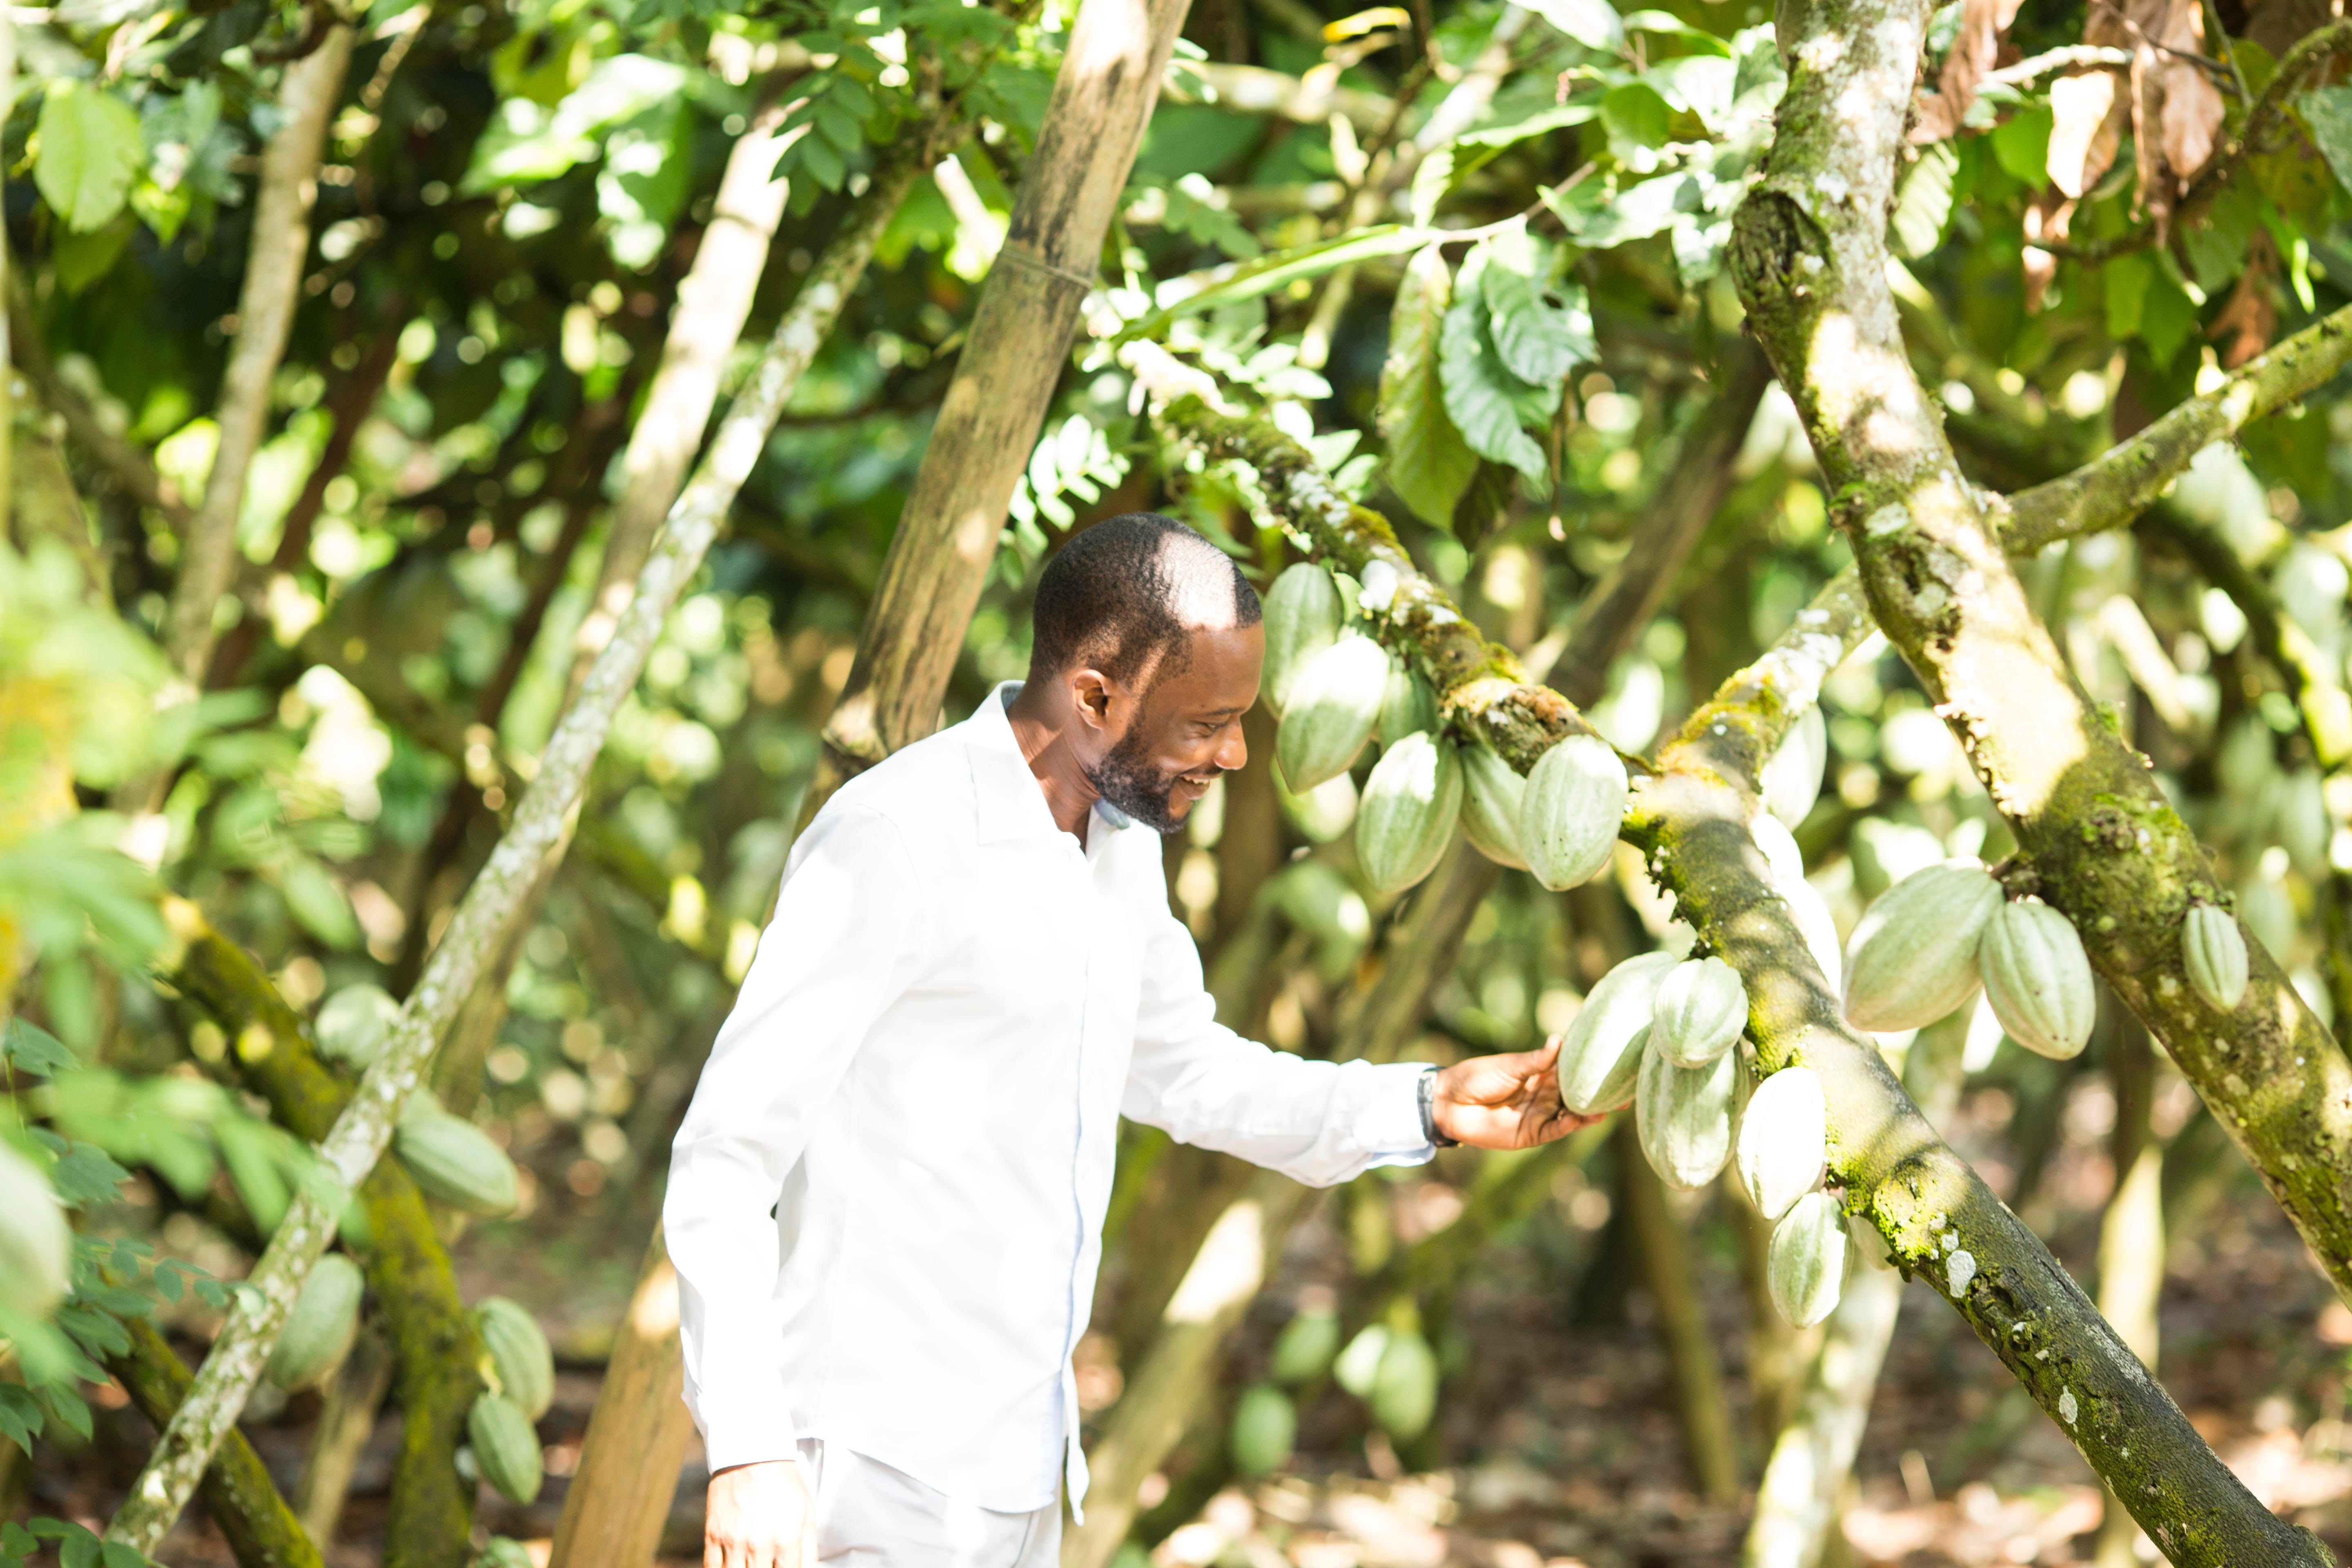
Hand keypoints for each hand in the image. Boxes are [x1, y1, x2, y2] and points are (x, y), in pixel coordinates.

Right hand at [706, 1459, 814, 1567]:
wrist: (752, 1452)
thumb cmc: (783, 1482)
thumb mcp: (807, 1513)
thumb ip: (808, 1550)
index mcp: (786, 1540)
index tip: (782, 1566)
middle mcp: (759, 1545)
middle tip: (765, 1562)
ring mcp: (733, 1541)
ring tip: (750, 1562)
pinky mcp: (713, 1534)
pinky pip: (711, 1567)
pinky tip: (731, 1563)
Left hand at [1428, 1038, 1597, 1149]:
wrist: (1449, 1103)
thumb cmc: (1476, 1077)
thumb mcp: (1508, 1066)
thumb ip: (1536, 1060)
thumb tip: (1559, 1040)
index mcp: (1539, 1073)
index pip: (1571, 1070)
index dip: (1591, 1068)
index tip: (1614, 1062)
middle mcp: (1544, 1094)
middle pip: (1576, 1094)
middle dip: (1598, 1093)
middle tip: (1624, 1090)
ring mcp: (1539, 1114)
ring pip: (1570, 1114)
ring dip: (1589, 1111)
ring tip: (1609, 1106)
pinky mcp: (1531, 1133)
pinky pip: (1555, 1130)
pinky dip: (1570, 1125)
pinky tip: (1583, 1119)